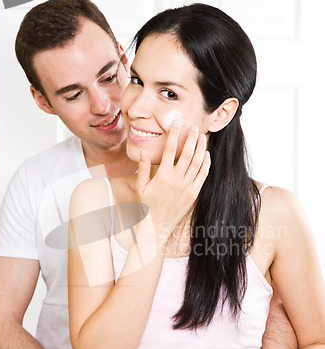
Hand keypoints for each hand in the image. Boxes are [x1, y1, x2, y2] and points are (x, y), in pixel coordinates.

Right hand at [136, 122, 209, 237]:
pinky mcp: (193, 194)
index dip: (174, 135)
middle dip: (191, 138)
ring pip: (197, 163)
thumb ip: (143, 168)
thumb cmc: (146, 205)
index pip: (170, 150)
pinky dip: (206, 164)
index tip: (177, 123)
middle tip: (194, 127)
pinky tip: (207, 155)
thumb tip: (143, 150)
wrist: (157, 225)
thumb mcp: (141, 186)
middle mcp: (177, 180)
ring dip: (201, 148)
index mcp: (163, 176)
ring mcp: (187, 187)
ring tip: (202, 137)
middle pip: (187, 154)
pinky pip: (202, 176)